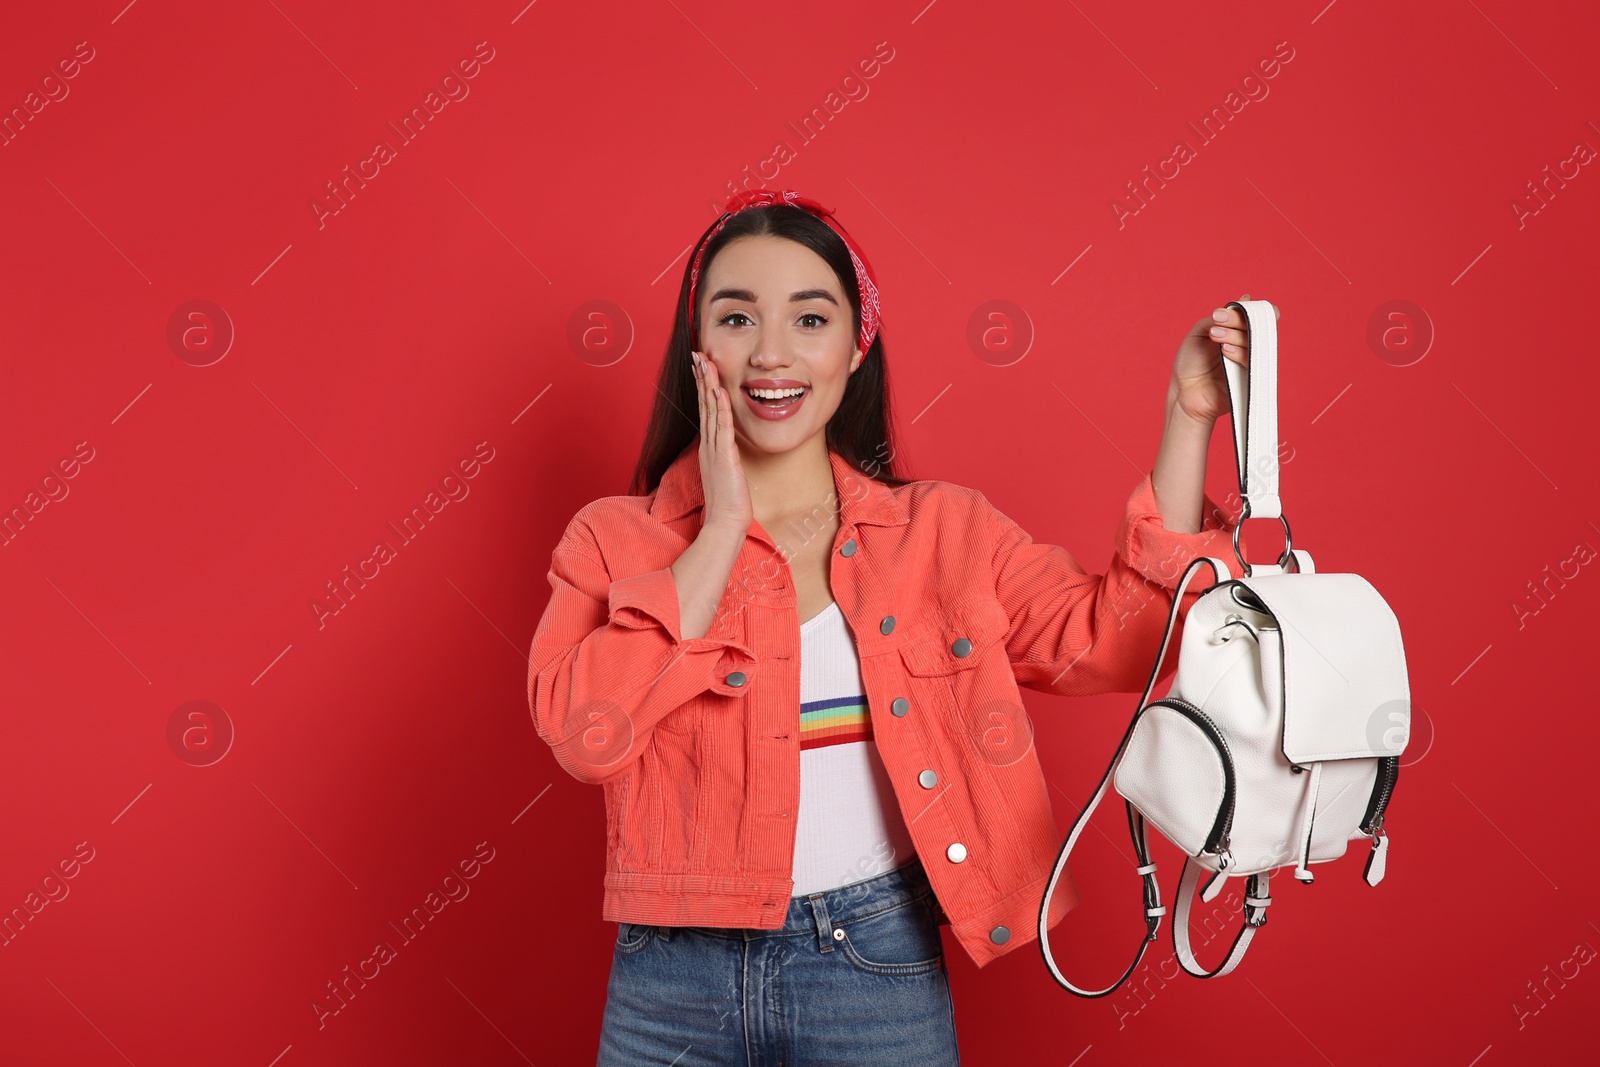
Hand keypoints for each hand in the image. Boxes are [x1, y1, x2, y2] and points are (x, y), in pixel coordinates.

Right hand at [691, 350, 752, 532]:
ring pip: (710, 410)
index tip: (701, 367)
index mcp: (709, 447)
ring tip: (705, 362)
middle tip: (698, 354)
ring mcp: (714, 450)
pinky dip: (721, 408)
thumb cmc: (727, 503)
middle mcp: (709, 444)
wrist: (724, 523)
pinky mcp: (724, 457)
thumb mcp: (724, 473)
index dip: (702, 387)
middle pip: (704, 404)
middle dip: (701, 378)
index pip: (705, 410)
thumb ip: (723, 458)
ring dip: (708, 385)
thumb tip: (725, 450)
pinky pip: (722, 428)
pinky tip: (720, 390)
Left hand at [1167, 293, 1279, 425]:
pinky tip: (1225, 351)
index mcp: (1234, 331)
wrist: (1184, 393)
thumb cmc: (1189, 364)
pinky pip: (1254, 360)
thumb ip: (1219, 318)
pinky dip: (1240, 351)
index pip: (1254, 315)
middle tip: (1217, 322)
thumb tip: (1244, 299)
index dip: (1251, 309)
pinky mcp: (1250, 376)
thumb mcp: (1199, 333)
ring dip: (1234, 334)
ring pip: (1254, 340)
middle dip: (1236, 319)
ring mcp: (1248, 359)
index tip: (1231, 309)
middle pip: (1255, 324)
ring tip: (1215, 337)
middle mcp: (1245, 343)